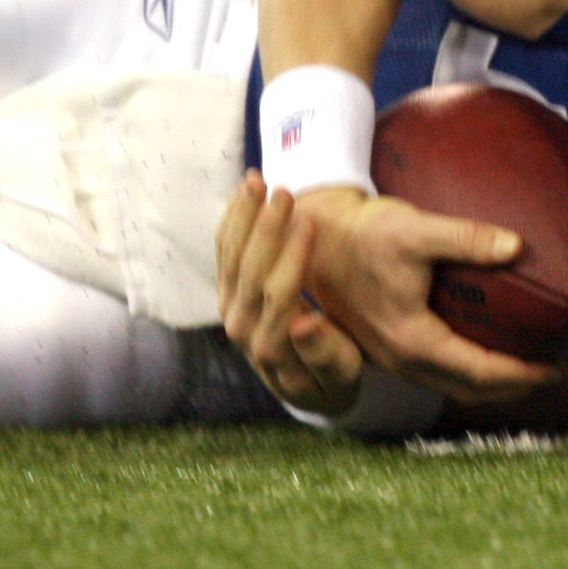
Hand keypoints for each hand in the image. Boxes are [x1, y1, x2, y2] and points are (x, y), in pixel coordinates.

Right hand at [214, 174, 556, 406]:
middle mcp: (400, 358)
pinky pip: (435, 373)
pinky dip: (466, 371)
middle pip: (468, 389)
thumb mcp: (415, 229)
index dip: (521, 374)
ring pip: (450, 384)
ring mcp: (390, 357)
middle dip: (512, 386)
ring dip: (489, 382)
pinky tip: (481, 349)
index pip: (479, 372)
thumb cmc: (364, 232)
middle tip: (551, 370)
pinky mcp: (385, 347)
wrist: (314, 238)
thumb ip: (467, 238)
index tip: (556, 366)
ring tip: (524, 365)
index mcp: (412, 339)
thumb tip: (517, 246)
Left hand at [214, 176, 367, 412]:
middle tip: (283, 191)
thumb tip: (304, 322)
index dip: (293, 257)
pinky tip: (243, 193)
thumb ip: (324, 355)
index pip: (279, 295)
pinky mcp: (227, 294)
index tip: (311, 221)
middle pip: (249, 272)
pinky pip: (223, 253)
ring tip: (256, 180)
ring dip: (243, 217)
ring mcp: (230, 310)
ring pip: (230, 258)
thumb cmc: (333, 379)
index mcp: (273, 347)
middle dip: (266, 228)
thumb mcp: (343, 375)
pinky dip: (232, 220)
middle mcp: (242, 329)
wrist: (306, 388)